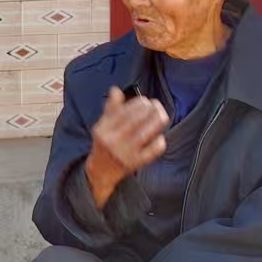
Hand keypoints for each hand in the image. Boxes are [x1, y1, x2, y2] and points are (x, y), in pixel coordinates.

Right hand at [86, 86, 169, 206]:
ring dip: (158, 119)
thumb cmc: (104, 144)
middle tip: (155, 105)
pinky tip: (159, 135)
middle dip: (150, 108)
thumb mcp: (103, 125)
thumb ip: (111, 108)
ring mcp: (126, 153)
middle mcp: (114, 141)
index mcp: (103, 130)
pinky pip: (154, 149)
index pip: (125, 111)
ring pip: (148, 132)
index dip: (139, 103)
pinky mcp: (137, 162)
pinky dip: (159, 140)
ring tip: (161, 115)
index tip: (145, 100)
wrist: (101, 172)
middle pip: (138, 119)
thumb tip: (115, 90)